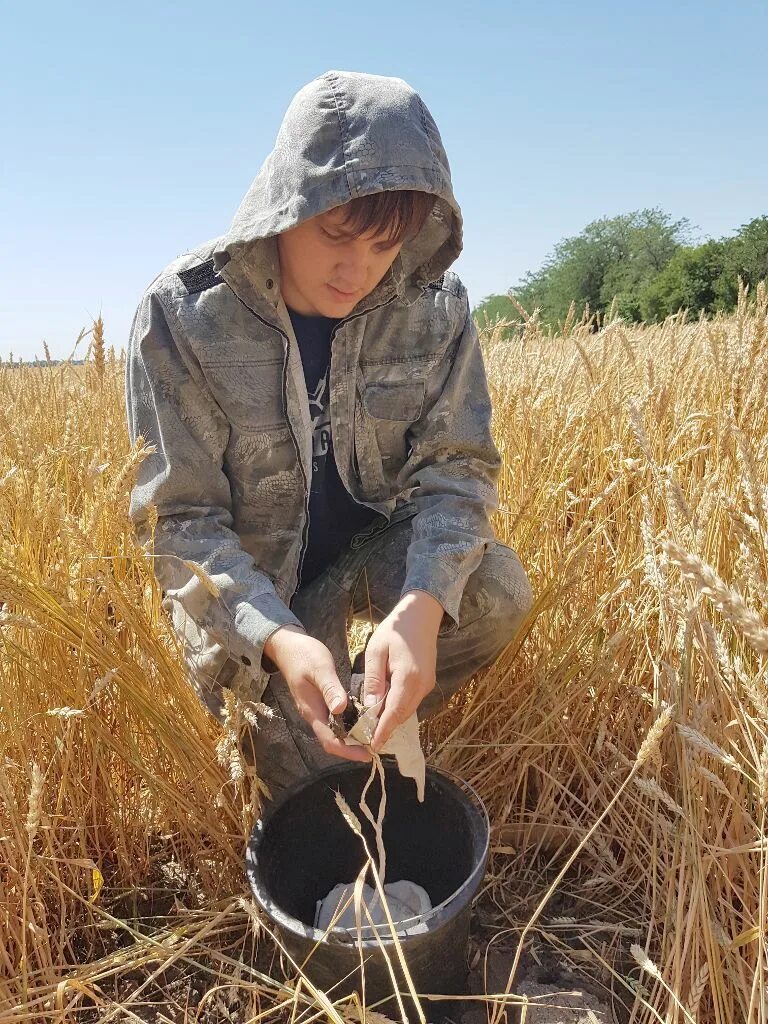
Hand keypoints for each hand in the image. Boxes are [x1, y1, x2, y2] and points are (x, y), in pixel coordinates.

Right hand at [263, 626, 370, 763]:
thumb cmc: (304, 656)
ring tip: (372, 735)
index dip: (349, 751)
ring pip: (334, 732)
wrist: (287, 647)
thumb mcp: (320, 668)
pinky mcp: (320, 702)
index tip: (368, 753)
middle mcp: (313, 715)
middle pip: (333, 740)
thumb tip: (340, 709)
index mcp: (312, 710)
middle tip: (375, 746)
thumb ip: (330, 688)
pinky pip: (335, 721)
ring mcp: (316, 709)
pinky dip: (349, 725)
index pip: (330, 740)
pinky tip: (362, 720)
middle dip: (353, 748)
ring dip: (351, 738)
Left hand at [362, 591, 444, 751]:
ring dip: (392, 720)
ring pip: (407, 710)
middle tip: (366, 740)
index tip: (372, 745)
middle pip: (402, 715)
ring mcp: (427, 684)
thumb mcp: (376, 651)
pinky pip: (411, 701)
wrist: (421, 615)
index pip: (394, 712)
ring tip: (372, 728)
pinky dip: (398, 709)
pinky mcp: (427, 682)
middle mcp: (421, 685)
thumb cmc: (395, 630)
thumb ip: (373, 680)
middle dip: (385, 729)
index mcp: (408, 678)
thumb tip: (369, 707)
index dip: (383, 730)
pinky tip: (384, 710)